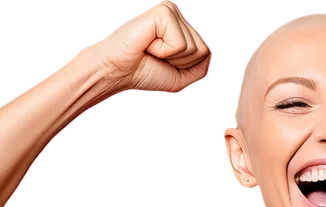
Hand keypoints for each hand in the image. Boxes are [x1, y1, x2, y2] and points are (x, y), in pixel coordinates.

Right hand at [90, 2, 209, 93]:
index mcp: (180, 28)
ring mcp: (170, 12)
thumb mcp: (179, 76)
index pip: (205, 53)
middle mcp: (176, 16)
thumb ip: (200, 67)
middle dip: (181, 63)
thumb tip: (208, 51)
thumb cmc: (143, 73)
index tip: (163, 62)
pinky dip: (164, 51)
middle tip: (156, 56)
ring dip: (172, 57)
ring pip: (194, 48)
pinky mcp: (163, 12)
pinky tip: (148, 44)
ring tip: (151, 50)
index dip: (186, 66)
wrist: (117, 71)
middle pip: (202, 50)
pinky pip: (181, 43)